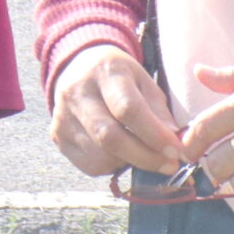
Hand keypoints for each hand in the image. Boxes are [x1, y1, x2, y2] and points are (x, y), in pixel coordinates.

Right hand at [51, 43, 185, 177]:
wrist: (76, 68)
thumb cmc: (119, 77)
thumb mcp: (144, 81)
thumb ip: (159, 111)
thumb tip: (175, 144)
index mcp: (105, 72)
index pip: (128, 109)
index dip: (154, 134)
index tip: (176, 151)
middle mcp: (77, 92)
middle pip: (110, 137)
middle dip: (145, 157)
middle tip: (168, 165)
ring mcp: (63, 116)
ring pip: (100, 156)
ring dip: (129, 162)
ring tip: (141, 153)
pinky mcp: (57, 136)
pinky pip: (89, 165)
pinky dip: (111, 166)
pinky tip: (118, 152)